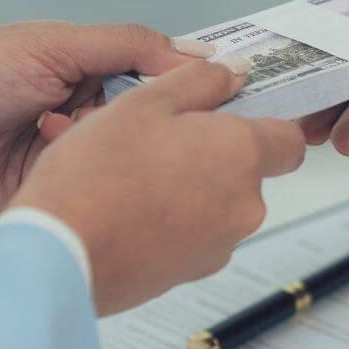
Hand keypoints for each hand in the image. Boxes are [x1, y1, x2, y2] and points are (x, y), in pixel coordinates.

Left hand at [0, 20, 208, 222]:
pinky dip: (90, 183)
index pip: (157, 72)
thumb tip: (199, 53)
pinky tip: (73, 170)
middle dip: (150, 119)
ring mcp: (71, 156)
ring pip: (125, 158)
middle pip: (149, 119)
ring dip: (105, 148)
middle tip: (152, 116)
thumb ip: (128, 46)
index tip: (240, 86)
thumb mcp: (51, 46)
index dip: (194, 81)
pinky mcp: (56, 196)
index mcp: (85, 67)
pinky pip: (95, 192)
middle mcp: (84, 112)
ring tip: (56, 132)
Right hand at [12, 62, 307, 316]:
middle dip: (212, 156)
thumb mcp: (144, 103)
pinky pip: (193, 236)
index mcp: (241, 155)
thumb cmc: (96, 176)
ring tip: (133, 178)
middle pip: (247, 172)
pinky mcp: (192, 274)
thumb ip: (198, 82)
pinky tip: (129, 212)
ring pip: (217, 204)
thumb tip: (232, 74)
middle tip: (157, 142)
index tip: (231, 117)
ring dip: (189, 189)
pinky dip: (172, 223)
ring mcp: (220, 245)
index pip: (289, 140)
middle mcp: (244, 204)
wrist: (59, 254)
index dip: (263, 125)